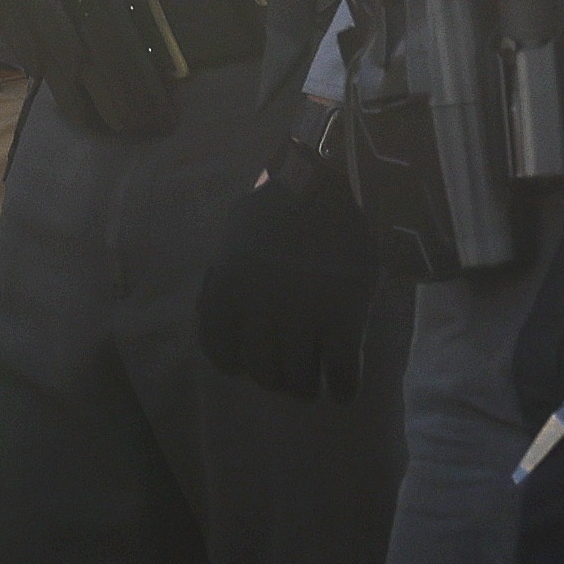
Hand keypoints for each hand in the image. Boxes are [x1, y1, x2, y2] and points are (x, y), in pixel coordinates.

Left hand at [194, 134, 382, 402]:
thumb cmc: (287, 200)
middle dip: (277, 377)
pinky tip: (345, 389)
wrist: (340, 174)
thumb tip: (217, 316)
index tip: (253, 360)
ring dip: (307, 388)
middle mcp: (258, 307)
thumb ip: (224, 273)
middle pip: (262, 373)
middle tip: (291, 373)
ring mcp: (302, 315)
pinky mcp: (344, 318)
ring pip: (299, 381)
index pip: (221, 351)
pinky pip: (341, 374)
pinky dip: (343, 388)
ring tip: (316, 384)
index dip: (238, 362)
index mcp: (228, 286)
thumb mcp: (238, 230)